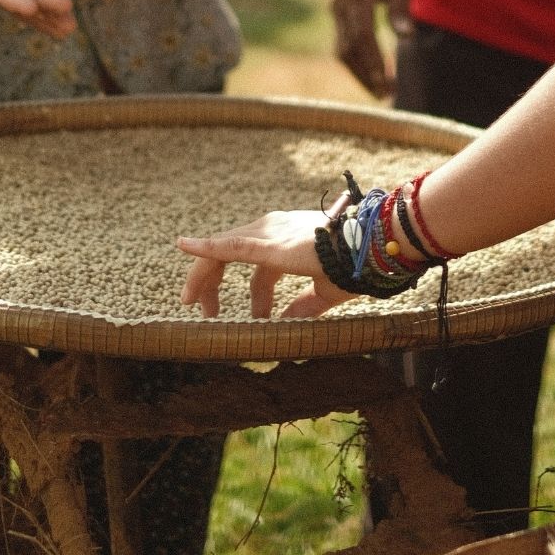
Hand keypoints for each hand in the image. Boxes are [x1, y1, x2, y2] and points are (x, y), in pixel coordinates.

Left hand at [177, 210, 357, 319]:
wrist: (371, 249)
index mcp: (284, 242)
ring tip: (191, 303)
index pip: (248, 260)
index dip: (238, 289)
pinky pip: (229, 246)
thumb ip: (304, 306)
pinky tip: (183, 245)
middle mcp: (271, 232)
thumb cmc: (354, 266)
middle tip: (205, 313)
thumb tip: (287, 322)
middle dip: (211, 284)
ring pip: (221, 251)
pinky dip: (205, 247)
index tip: (226, 311)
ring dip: (203, 278)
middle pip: (227, 255)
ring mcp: (269, 233)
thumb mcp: (324, 291)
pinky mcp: (268, 244)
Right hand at [330, 0, 411, 97]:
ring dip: (359, 73)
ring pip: (341, 51)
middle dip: (366, 75)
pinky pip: (342, 44)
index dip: (373, 61)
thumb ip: (400, 6)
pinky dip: (356, 63)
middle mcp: (337, 4)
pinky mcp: (337, 15)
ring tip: (380, 92)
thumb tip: (406, 38)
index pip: (361, 35)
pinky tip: (372, 75)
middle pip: (347, 49)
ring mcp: (334, 10)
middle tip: (386, 96)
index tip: (386, 83)